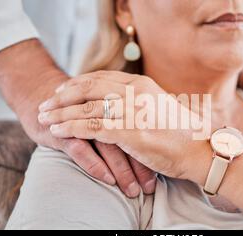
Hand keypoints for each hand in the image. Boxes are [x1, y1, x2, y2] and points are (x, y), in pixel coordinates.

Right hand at [0, 40, 154, 197]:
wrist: (39, 93)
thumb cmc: (77, 106)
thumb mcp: (102, 107)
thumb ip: (122, 118)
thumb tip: (147, 140)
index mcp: (116, 101)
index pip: (138, 128)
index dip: (150, 150)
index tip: (161, 173)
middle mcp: (102, 108)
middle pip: (126, 136)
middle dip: (139, 164)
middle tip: (148, 187)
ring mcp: (82, 117)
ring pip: (107, 144)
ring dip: (121, 169)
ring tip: (132, 190)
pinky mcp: (63, 128)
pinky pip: (81, 147)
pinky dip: (95, 164)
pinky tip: (106, 178)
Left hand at [38, 71, 204, 179]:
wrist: (198, 149)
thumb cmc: (179, 132)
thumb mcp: (157, 106)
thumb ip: (137, 100)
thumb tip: (118, 101)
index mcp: (140, 84)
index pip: (100, 78)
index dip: (76, 84)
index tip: (61, 91)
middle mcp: (134, 92)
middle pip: (88, 88)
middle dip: (62, 96)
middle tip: (46, 104)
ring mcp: (132, 111)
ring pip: (85, 108)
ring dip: (60, 113)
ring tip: (43, 119)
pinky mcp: (129, 132)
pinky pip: (91, 127)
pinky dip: (70, 129)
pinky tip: (57, 132)